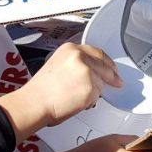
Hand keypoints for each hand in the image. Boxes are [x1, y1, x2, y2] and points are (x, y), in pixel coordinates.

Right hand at [0, 43, 122, 140]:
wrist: (34, 103)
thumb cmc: (41, 91)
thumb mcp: (58, 65)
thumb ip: (76, 64)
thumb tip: (92, 72)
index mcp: (70, 49)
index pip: (96, 52)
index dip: (106, 61)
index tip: (111, 67)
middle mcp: (80, 56)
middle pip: (104, 66)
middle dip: (112, 75)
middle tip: (116, 82)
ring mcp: (87, 71)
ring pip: (102, 82)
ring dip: (96, 91)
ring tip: (77, 97)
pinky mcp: (91, 87)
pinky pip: (98, 95)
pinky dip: (91, 100)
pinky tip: (77, 102)